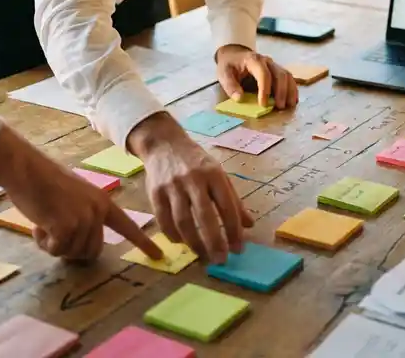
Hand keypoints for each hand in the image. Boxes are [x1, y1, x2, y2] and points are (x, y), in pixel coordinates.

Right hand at [0, 126, 161, 261]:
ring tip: (46, 222)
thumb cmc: (44, 181)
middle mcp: (97, 211)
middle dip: (73, 248)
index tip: (159, 256)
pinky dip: (45, 244)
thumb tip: (82, 243)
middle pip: (93, 251)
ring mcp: (84, 219)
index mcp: (102, 202)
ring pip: (74, 253)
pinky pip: (57, 251)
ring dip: (56, 245)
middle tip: (54, 232)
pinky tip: (39, 224)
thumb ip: (84, 215)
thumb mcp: (75, 196)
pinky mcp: (67, 228)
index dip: (142, 243)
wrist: (27, 169)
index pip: (127, 226)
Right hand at [128, 112, 252, 263]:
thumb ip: (233, 200)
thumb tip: (249, 225)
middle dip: (214, 241)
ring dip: (194, 242)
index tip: (238, 249)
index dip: (233, 229)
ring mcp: (172, 185)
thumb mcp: (218, 174)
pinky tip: (182, 243)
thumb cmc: (196, 162)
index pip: (226, 206)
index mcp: (213, 174)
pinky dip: (173, 235)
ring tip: (203, 255)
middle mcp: (193, 179)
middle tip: (221, 260)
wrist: (164, 144)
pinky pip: (163, 220)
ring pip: (183, 221)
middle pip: (204, 216)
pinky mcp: (155, 192)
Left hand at [215, 44, 298, 108]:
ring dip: (290, 91)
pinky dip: (292, 89)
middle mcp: (267, 61)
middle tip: (279, 107)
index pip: (263, 73)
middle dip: (281, 92)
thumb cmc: (229, 64)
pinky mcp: (277, 71)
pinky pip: (288, 79)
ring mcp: (274, 65)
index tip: (263, 104)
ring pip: (287, 76)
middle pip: (280, 74)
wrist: (234, 54)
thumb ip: (230, 86)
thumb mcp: (224, 73)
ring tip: (289, 105)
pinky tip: (293, 100)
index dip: (265, 89)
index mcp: (253, 60)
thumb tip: (240, 98)